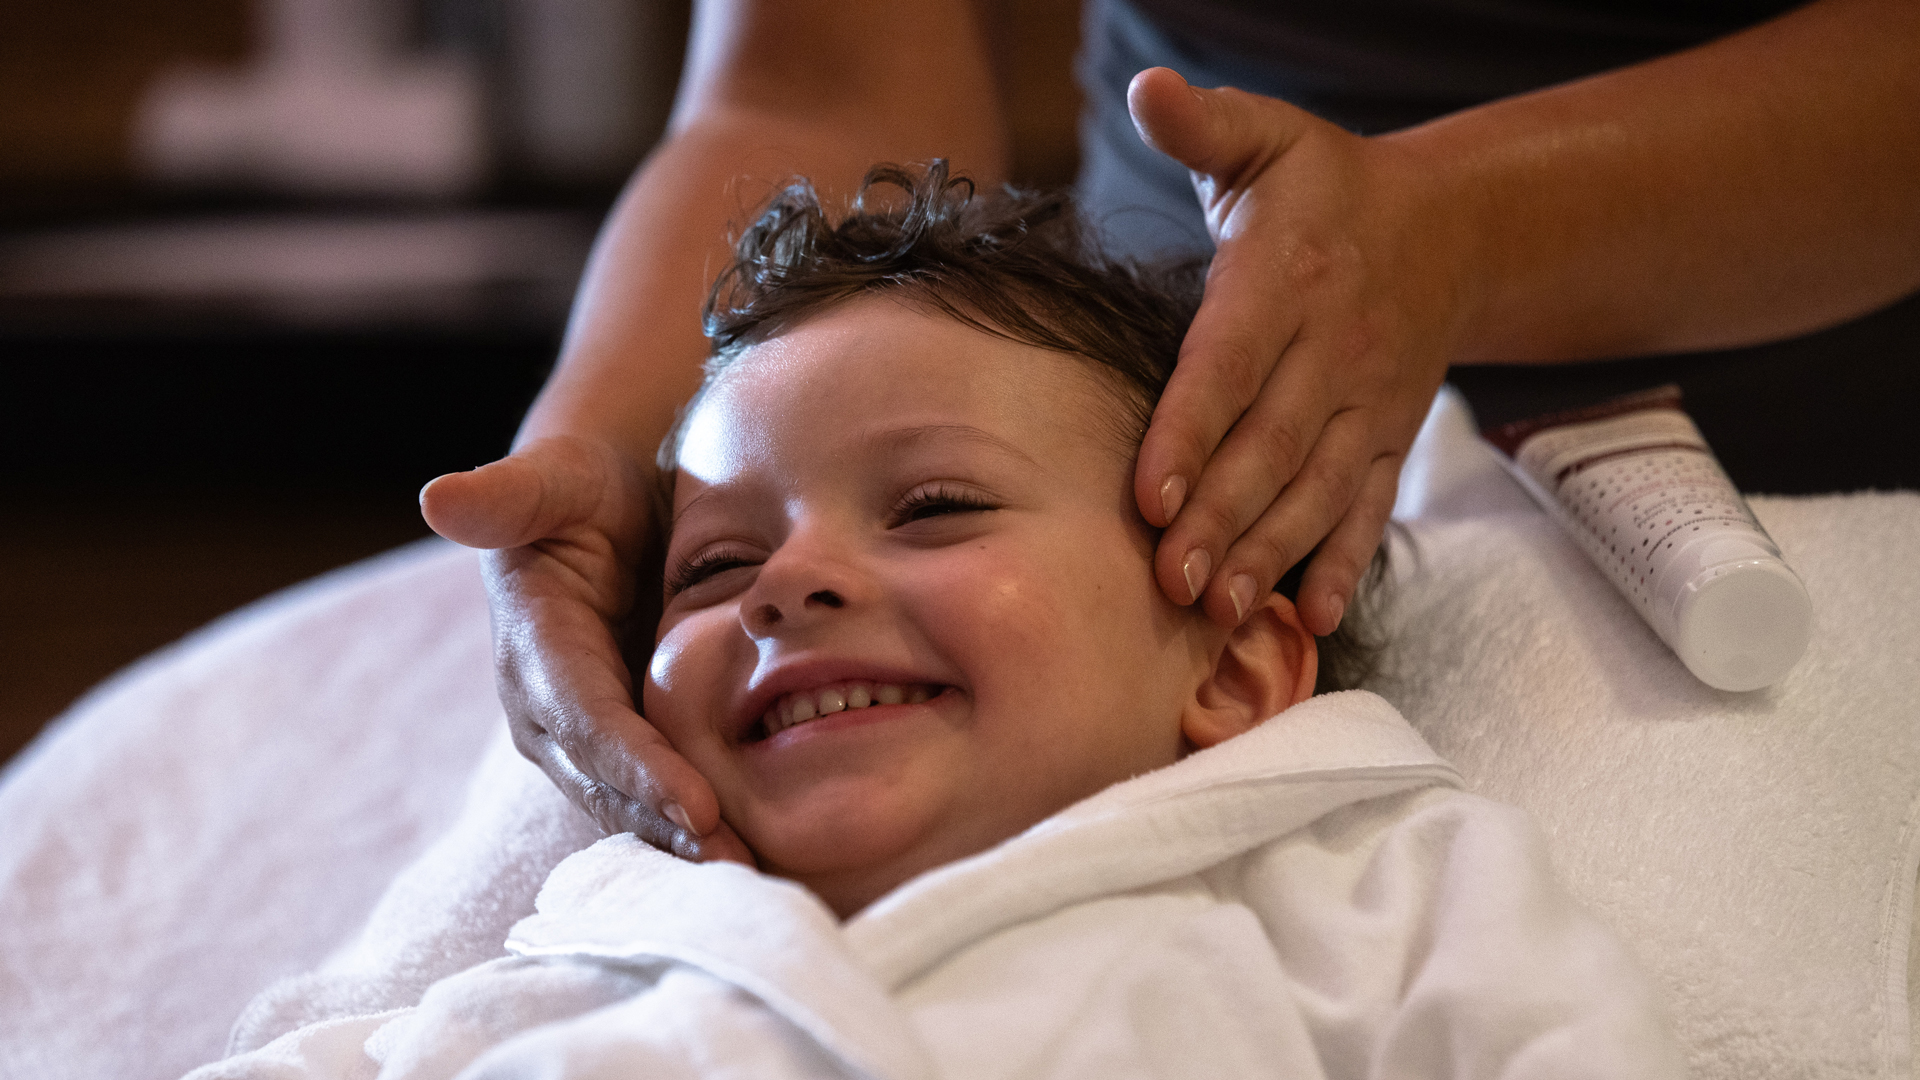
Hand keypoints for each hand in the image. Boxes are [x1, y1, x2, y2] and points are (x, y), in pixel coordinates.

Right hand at [421, 437, 753, 864]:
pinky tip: (742, 852)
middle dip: (666, 827)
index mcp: (532, 649)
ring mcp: (578, 734)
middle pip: (609, 781)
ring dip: (681, 842)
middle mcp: (546, 707)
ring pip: (628, 801)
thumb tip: (440, 498)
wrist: (595, 508)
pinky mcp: (615, 742)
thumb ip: (506, 494)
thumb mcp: (549, 479)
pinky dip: (689, 825)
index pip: (589, 722)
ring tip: (746, 875)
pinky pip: (648, 793)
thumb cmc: (579, 488)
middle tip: (734, 863)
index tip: (696, 805)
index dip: (638, 767)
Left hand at [1126, 67, 1463, 634]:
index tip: (1148, 493)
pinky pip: (1369, 507)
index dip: (1190, 431)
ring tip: (1223, 610)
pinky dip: (1348, 562)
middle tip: (1170, 581)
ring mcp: (1367, 405)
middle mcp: (1333, 350)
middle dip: (1219, 517)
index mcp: (1287, 279)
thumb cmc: (1327, 188)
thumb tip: (1146, 88)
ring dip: (1271, 553)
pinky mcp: (1388, 440)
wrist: (1448, 228)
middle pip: (1269, 446)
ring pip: (1316, 490)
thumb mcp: (1267, 139)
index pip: (1230, 365)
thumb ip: (1204, 123)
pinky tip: (1319, 616)